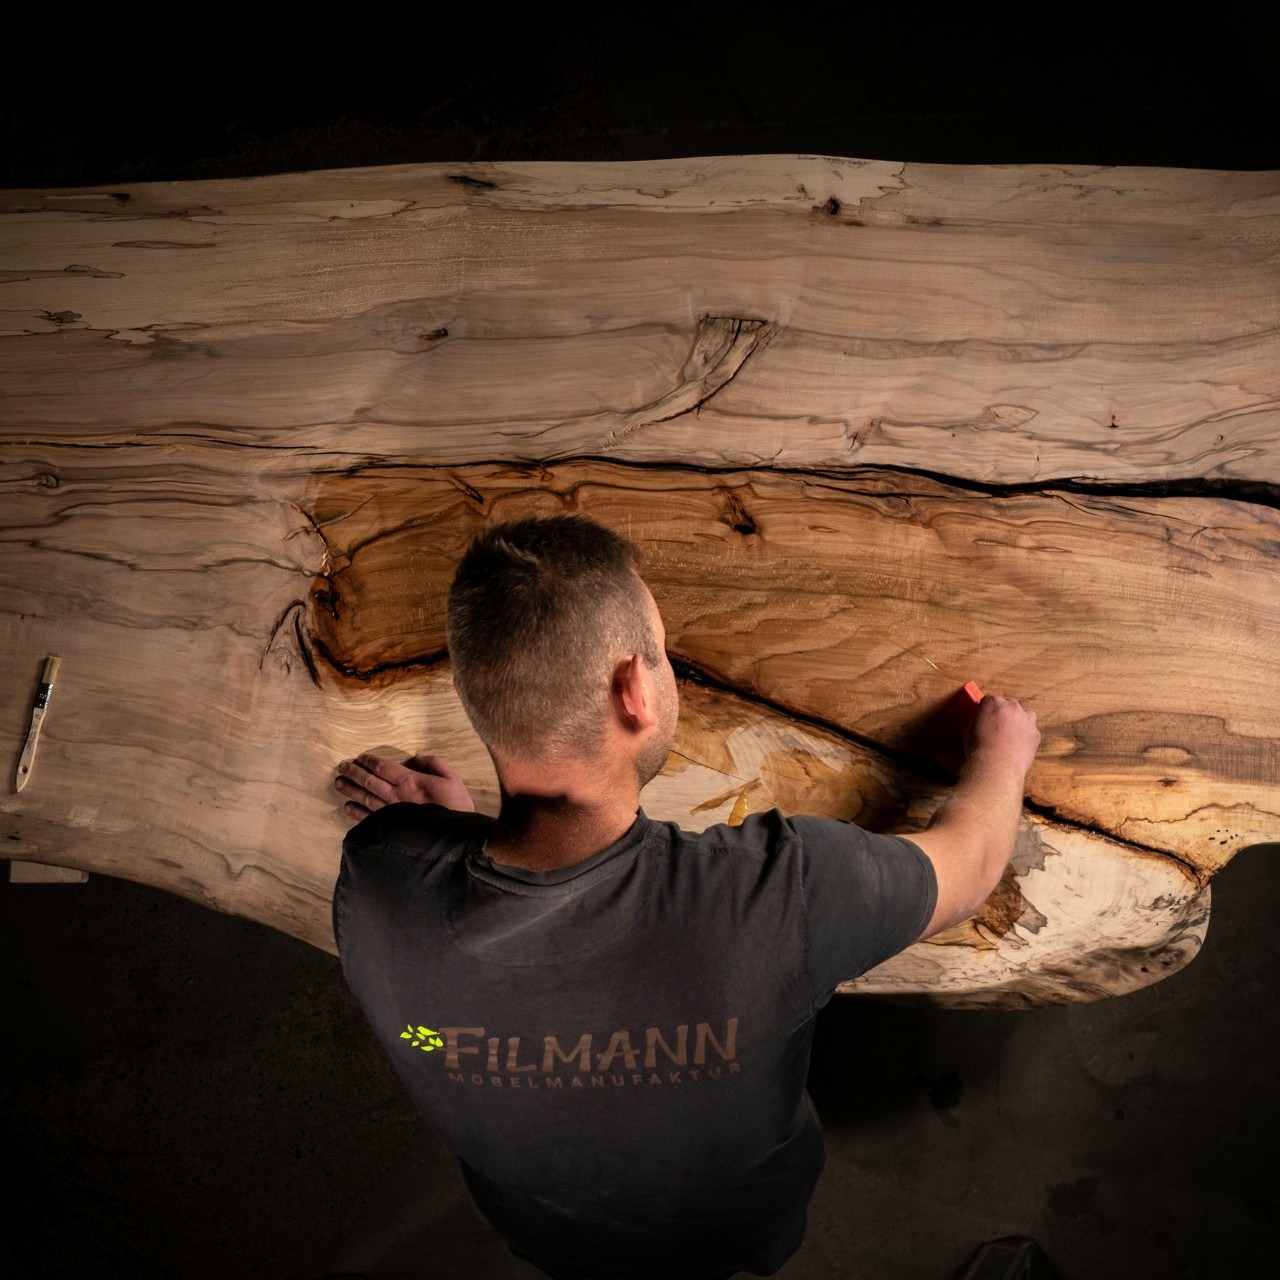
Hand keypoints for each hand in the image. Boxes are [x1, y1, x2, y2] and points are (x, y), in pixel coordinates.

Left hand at [334, 752, 475, 821]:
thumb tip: (417, 757)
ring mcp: (390, 813)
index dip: (370, 760)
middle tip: (342, 766)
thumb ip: (434, 763)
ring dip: (350, 789)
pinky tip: (348, 807)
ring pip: (364, 797)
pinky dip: (356, 812)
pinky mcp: (390, 827)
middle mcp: (395, 795)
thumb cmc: (455, 807)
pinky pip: (368, 818)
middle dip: (354, 772)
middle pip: (369, 780)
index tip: (361, 757)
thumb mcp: (452, 778)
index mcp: (410, 781)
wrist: (454, 837)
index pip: (383, 767)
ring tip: (339, 783)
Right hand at [965, 695, 1039, 776]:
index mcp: (993, 702)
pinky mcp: (1035, 733)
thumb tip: (984, 720)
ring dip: (1019, 721)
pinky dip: (1026, 736)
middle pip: (1009, 705)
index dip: (987, 710)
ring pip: (1025, 715)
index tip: (985, 717)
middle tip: (998, 727)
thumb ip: (980, 719)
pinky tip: (1018, 746)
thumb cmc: (980, 748)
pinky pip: (1031, 731)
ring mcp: (1026, 719)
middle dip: (1004, 714)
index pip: (990, 700)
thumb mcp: (970, 728)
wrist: (996, 765)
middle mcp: (1012, 706)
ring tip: (1011, 735)